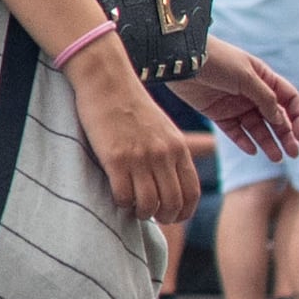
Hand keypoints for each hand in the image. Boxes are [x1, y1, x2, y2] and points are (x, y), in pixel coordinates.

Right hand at [75, 51, 199, 229]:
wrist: (107, 82)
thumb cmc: (131, 106)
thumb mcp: (163, 129)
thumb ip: (171, 153)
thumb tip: (173, 181)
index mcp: (179, 148)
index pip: (191, 192)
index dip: (184, 212)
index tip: (172, 216)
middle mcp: (163, 155)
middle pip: (172, 203)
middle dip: (162, 217)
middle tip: (149, 215)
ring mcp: (140, 157)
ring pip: (149, 204)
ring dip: (140, 212)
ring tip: (132, 206)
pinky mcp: (115, 158)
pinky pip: (123, 196)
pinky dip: (121, 203)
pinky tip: (116, 195)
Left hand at [186, 37, 298, 162]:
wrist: (181, 59)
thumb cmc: (217, 60)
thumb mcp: (246, 76)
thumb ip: (264, 98)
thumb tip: (281, 119)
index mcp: (264, 78)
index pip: (289, 100)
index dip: (297, 118)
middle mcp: (252, 93)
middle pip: (275, 118)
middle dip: (285, 135)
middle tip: (293, 153)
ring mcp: (235, 104)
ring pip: (257, 127)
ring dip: (268, 142)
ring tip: (276, 158)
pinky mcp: (217, 113)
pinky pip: (235, 131)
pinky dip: (244, 141)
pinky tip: (252, 150)